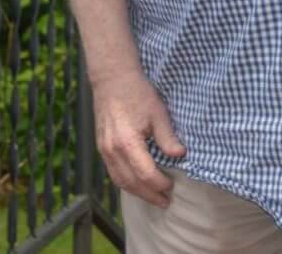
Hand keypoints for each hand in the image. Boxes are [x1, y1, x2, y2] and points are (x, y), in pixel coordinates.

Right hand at [91, 71, 185, 205]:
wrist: (112, 80)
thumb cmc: (137, 93)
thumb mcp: (158, 113)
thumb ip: (167, 137)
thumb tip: (180, 155)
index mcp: (127, 143)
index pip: (145, 174)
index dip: (159, 184)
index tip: (172, 187)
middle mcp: (112, 151)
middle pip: (130, 183)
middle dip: (148, 195)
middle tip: (164, 202)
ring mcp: (104, 150)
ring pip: (119, 180)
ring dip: (136, 192)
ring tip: (153, 197)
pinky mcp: (101, 147)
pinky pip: (113, 172)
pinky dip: (126, 182)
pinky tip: (137, 184)